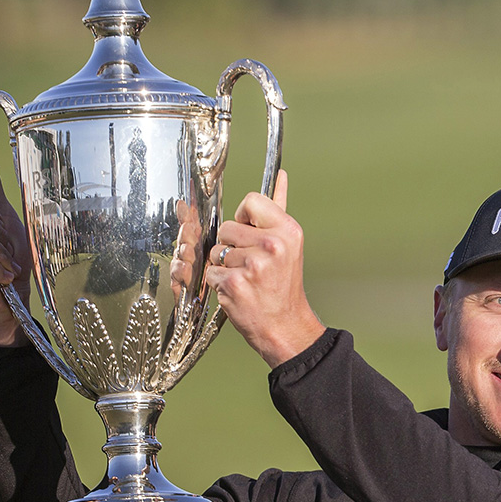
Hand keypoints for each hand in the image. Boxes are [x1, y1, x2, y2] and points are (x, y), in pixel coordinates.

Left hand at [205, 170, 324, 367]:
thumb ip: (279, 209)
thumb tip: (280, 175)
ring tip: (247, 280)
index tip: (252, 234)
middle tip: (252, 265)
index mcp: (287, 230)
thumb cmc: (283, 285)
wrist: (285, 326)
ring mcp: (252, 265)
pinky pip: (211, 272)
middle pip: (227, 227)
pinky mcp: (234, 283)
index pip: (251, 201)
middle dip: (232, 245)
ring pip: (217, 251)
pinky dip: (219, 284)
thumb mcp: (289, 245)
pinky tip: (238, 292)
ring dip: (225, 266)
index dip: (245, 218)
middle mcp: (272, 245)